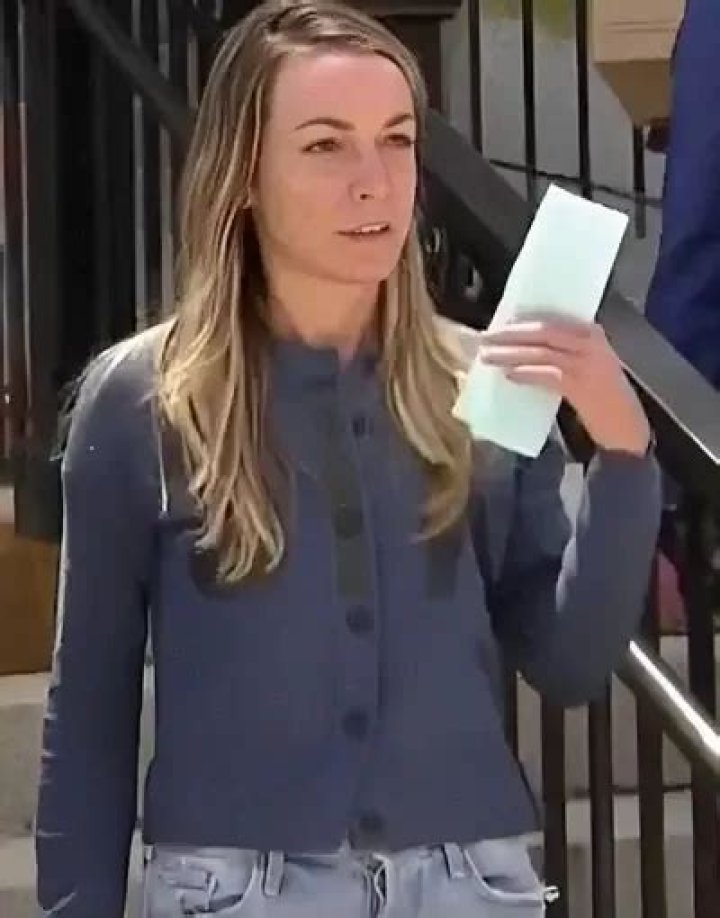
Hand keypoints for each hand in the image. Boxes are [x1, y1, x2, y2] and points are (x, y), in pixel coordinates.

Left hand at [478, 318, 651, 455]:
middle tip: (486, 337)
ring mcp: (586, 365)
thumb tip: (523, 345)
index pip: (552, 320)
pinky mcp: (580, 387)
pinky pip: (547, 375)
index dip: (523, 321)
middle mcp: (591, 344)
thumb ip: (564, 351)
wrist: (626, 427)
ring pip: (541, 352)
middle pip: (544, 332)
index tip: (501, 321)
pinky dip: (526, 373)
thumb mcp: (588, 364)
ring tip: (488, 356)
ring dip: (511, 354)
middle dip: (511, 333)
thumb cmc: (604, 396)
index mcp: (591, 334)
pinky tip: (509, 374)